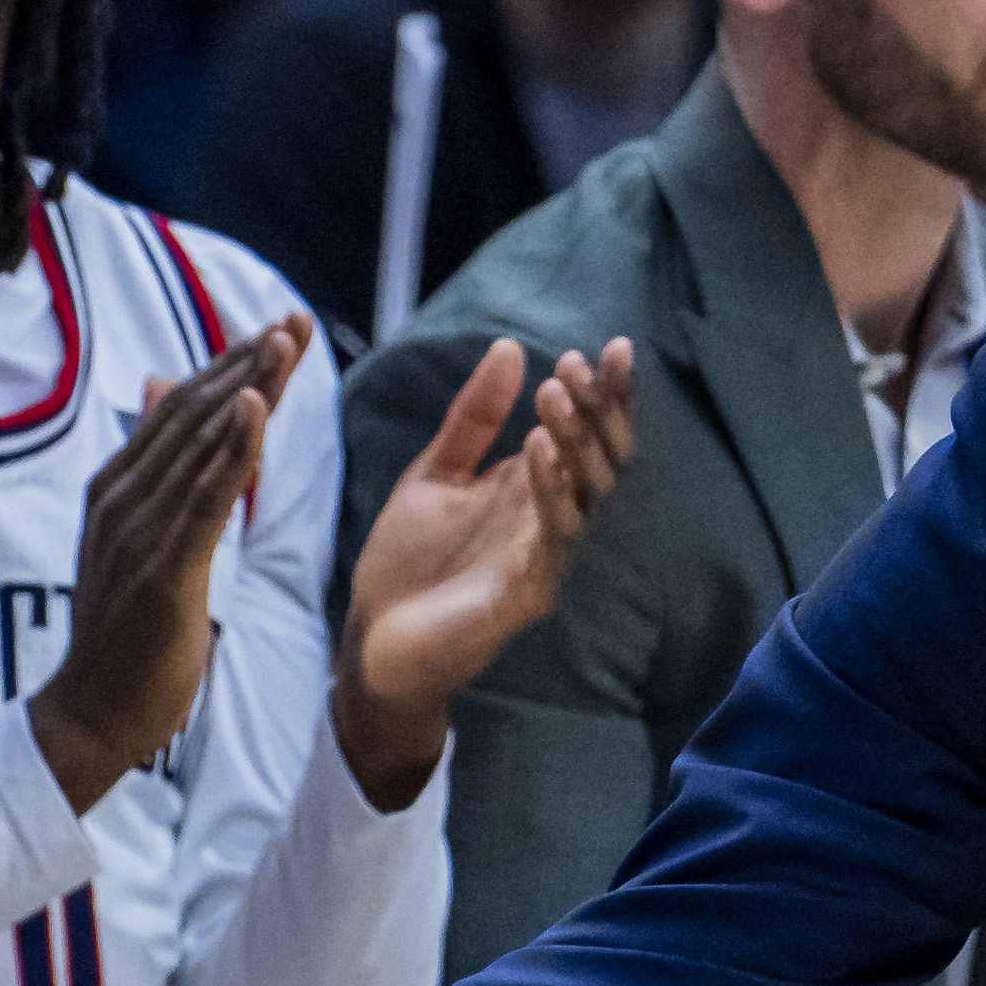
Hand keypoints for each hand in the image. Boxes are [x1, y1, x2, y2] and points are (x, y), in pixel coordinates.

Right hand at [31, 320, 309, 814]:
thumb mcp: (140, 543)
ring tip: (286, 341)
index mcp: (116, 488)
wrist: (94, 710)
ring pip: (200, 443)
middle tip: (296, 320)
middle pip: (193, 412)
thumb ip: (156, 474)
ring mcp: (138, 530)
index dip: (229, 365)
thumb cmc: (126, 635)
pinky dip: (231, 448)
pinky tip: (257, 407)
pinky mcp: (162, 567)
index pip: (180, 409)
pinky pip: (203, 497)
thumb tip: (159, 393)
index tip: (277, 328)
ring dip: (248, 387)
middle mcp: (121, 497)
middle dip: (248, 362)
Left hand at [334, 333, 633, 807]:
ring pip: (584, 497)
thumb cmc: (409, 563)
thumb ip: (473, 417)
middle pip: (599, 461)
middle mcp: (552, 522)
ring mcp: (546, 558)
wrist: (374, 639)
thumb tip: (511, 349)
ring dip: (574, 444)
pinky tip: (538, 450)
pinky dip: (549, 493)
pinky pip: (551, 538)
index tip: (610, 347)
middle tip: (585, 364)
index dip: (605, 395)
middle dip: (599, 412)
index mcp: (536, 490)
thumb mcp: (436, 472)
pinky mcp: (529, 593)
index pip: (587, 435)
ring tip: (556, 395)